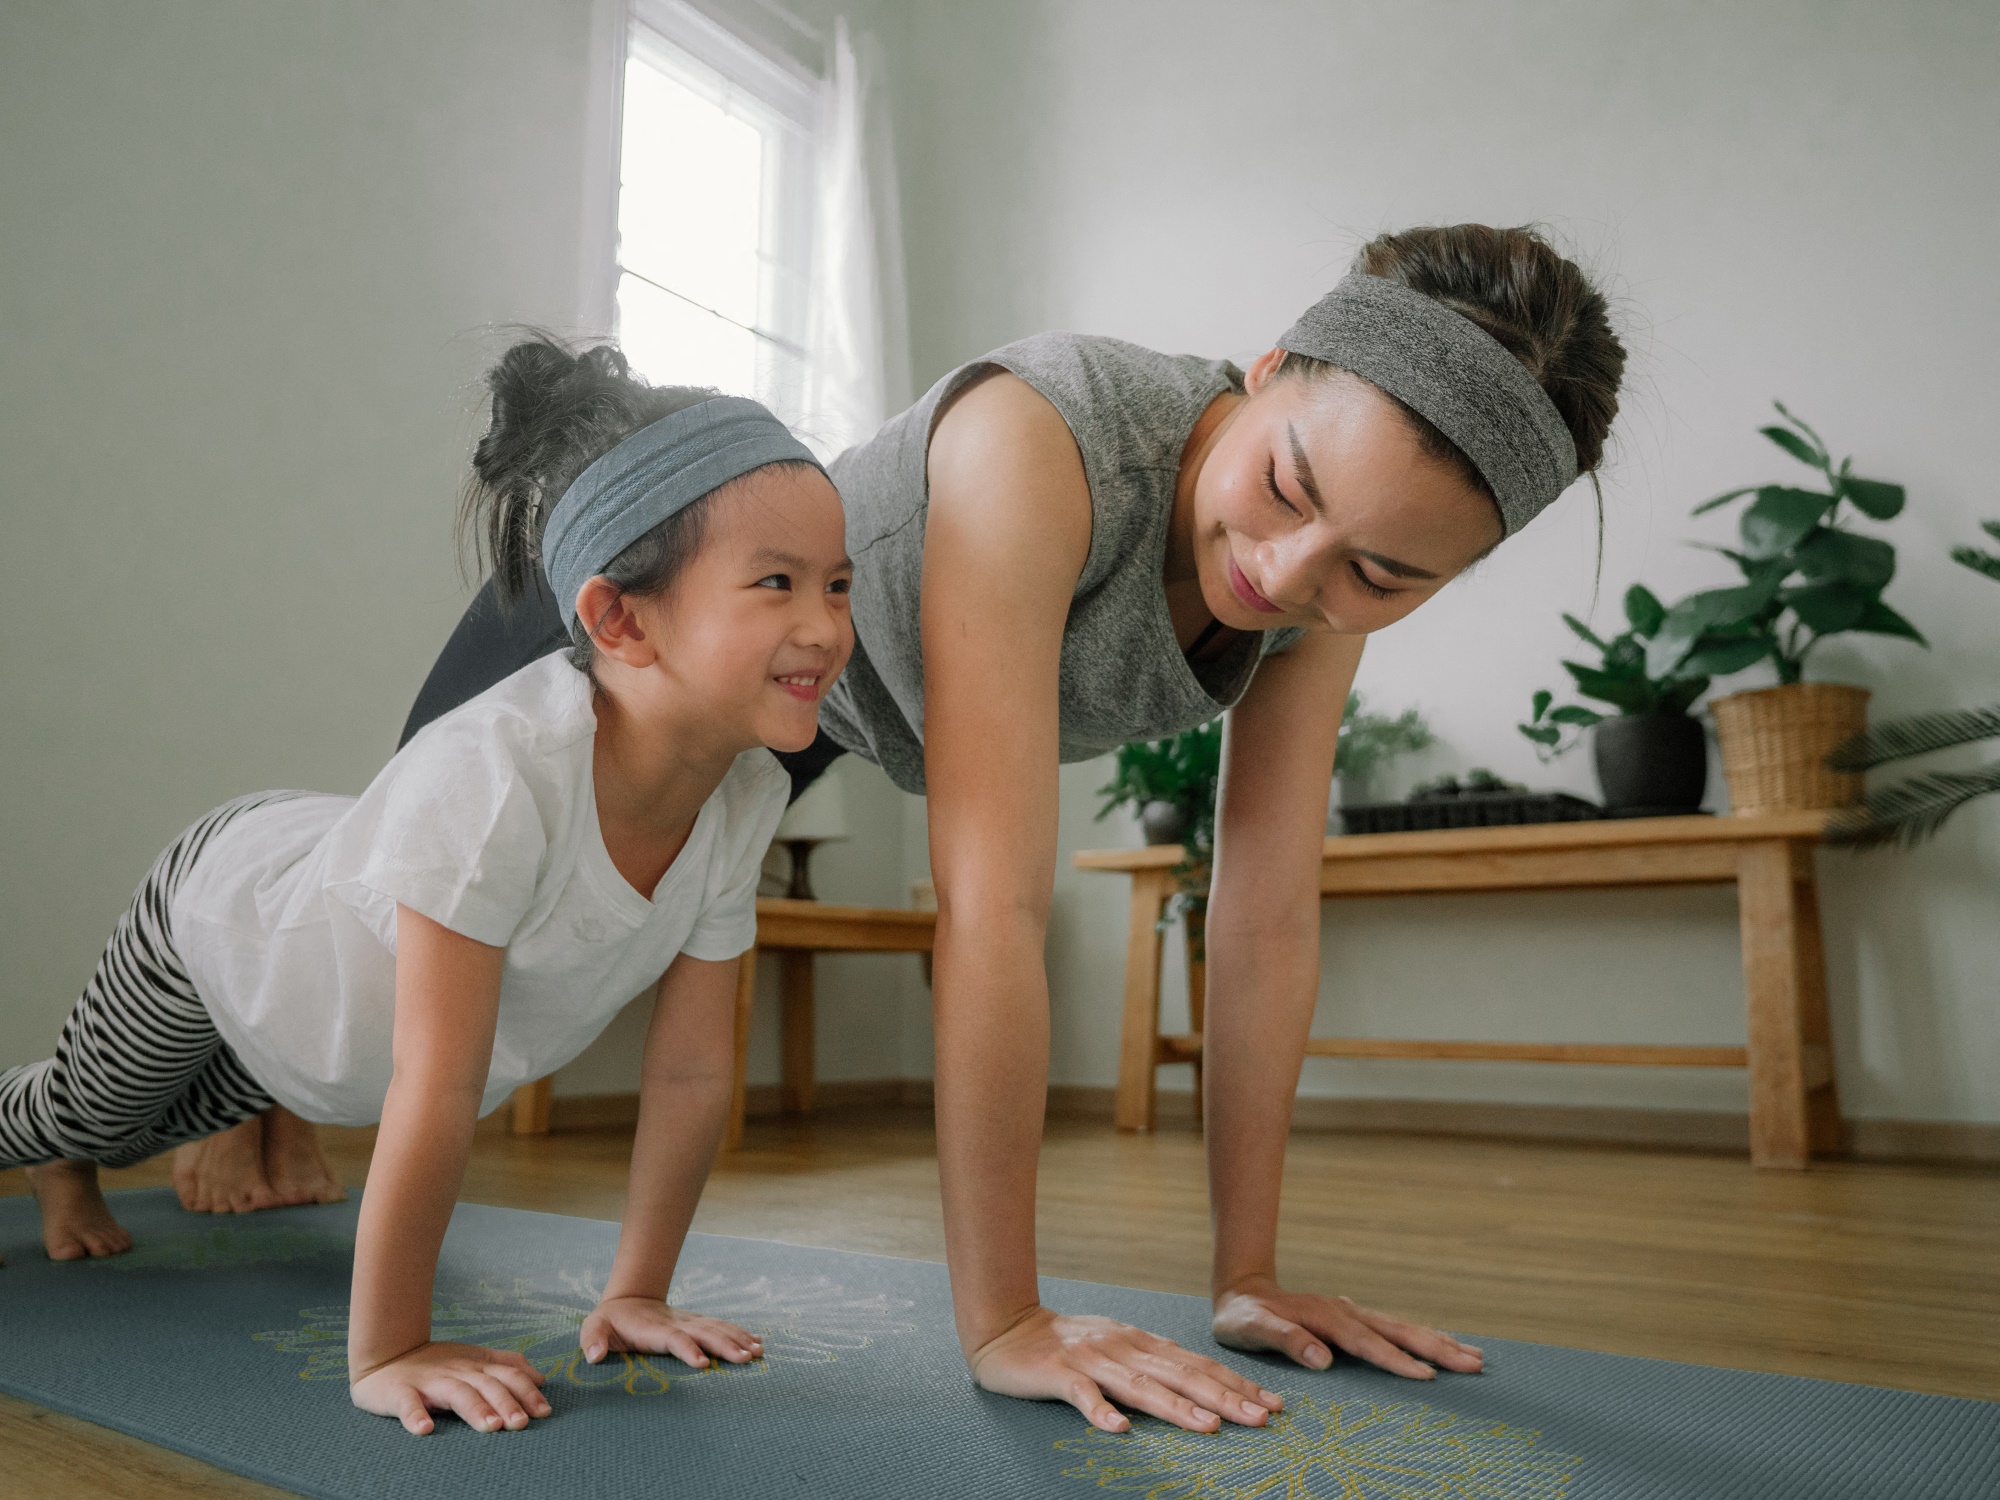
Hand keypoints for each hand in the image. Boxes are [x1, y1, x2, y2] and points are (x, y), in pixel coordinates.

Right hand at [349, 1341, 550, 1434]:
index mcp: (476, 1366)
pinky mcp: (400, 1392)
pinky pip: (408, 1403)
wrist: (385, 1355)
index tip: (544, 1411)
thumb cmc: (436, 1364)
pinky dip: (415, 1415)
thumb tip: (541, 1378)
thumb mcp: (476, 1360)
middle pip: (486, 1385)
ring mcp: (429, 1382)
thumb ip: (507, 1367)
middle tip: (521, 1423)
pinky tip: (424, 1429)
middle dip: (506, 1403)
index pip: (507, 1376)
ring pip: (455, 1393)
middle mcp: (457, 1372)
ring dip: (474, 1409)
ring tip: (490, 1425)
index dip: (527, 1392)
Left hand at [578, 1295, 763, 1369]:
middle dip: (726, 1345)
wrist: (630, 1298)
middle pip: (705, 1333)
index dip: (687, 1350)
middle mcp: (678, 1323)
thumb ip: (593, 1339)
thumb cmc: (610, 1320)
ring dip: (738, 1339)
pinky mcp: (697, 1325)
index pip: (674, 1339)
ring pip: (718, 1329)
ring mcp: (690, 1322)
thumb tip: (594, 1356)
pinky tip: (758, 1343)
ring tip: (758, 1352)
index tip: (703, 1364)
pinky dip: (741, 1334)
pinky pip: (722, 1328)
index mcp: (655, 1329)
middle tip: (746, 1358)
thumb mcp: (594, 1326)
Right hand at [968, 1305, 1282, 1433]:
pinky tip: (1120, 1430)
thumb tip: (1200, 1382)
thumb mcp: (1119, 1345)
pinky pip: (1082, 1396)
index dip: (1237, 1384)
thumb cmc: (1068, 1344)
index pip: (1199, 1365)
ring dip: (1178, 1408)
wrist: (1008, 1327)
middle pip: (1182, 1376)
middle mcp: (1124, 1348)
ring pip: (1141, 1386)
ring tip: (1211, 1428)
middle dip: (1226, 1398)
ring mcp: (1092, 1361)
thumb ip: (1154, 1362)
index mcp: (1142, 1343)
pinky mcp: (1058, 1375)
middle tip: (1263, 1418)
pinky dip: (1101, 1412)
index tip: (1272, 1403)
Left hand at [1212, 1277, 1482, 1380]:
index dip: (1396, 1359)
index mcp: (1325, 1317)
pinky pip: (1394, 1329)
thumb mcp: (1252, 1329)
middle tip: (1475, 1363)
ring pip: (1402, 1327)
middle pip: (1398, 1330)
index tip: (1426, 1375)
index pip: (1367, 1342)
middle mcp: (1345, 1312)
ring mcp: (1352, 1313)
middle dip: (1437, 1348)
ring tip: (1474, 1356)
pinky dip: (1421, 1337)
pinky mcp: (1354, 1320)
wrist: (1241, 1292)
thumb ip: (1285, 1339)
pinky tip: (1441, 1344)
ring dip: (1437, 1341)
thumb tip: (1322, 1357)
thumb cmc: (1243, 1317)